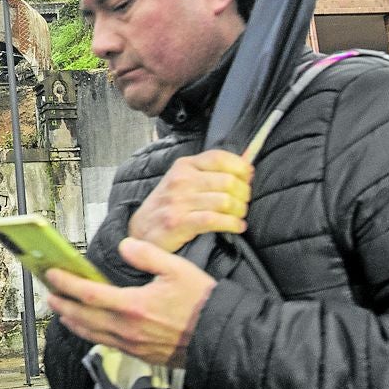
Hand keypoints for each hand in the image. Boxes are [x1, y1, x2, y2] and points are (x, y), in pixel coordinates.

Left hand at [44, 239, 216, 365]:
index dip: (67, 284)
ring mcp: (132, 345)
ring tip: (62, 311)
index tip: (53, 275)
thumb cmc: (203, 305)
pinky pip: (106, 344)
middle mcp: (127, 329)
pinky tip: (89, 328)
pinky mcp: (139, 355)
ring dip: (73, 321)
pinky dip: (91, 334)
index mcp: (133, 306)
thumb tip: (126, 246)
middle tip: (49, 295)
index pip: (89, 293)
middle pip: (83, 317)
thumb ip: (147, 255)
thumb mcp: (177, 269)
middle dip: (63, 305)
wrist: (220, 340)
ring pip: (92, 334)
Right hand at [128, 149, 251, 252]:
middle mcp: (181, 180)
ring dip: (240, 210)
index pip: (219, 157)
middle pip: (227, 181)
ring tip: (240, 216)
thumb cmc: (167, 206)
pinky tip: (237, 227)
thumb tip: (245, 165)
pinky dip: (232, 224)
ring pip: (224, 201)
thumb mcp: (183, 181)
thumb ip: (209, 172)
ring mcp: (178, 201)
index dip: (240, 167)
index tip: (248, 177)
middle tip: (245, 203)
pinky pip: (214, 220)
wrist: (139, 231)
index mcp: (184, 166)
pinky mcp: (178, 222)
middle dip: (244, 193)